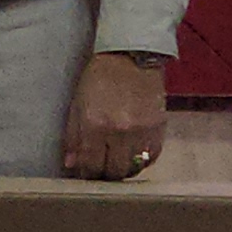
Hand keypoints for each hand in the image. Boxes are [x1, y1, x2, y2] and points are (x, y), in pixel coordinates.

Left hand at [60, 51, 168, 179]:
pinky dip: (141, 160)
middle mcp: (120, 132)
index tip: (85, 173)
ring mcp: (142, 132)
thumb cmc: (99, 78)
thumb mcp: (78, 103)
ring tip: (116, 161)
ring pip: (134, 168)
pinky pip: (151, 158)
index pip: (92, 165)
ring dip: (123, 169)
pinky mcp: (159, 129)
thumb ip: (73, 136)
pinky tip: (133, 153)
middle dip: (105, 174)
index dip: (87, 174)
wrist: (131, 57)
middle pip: (114, 172)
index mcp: (96, 125)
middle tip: (100, 169)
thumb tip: (72, 164)